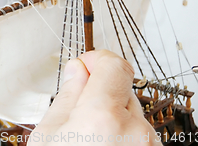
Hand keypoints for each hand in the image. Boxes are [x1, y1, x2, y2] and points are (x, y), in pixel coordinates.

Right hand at [29, 50, 160, 144]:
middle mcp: (135, 130)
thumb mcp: (48, 136)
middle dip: (101, 94)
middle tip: (79, 115)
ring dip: (113, 117)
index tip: (86, 66)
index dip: (97, 60)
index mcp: (103, 116)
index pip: (114, 64)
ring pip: (131, 114)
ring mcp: (149, 145)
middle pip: (121, 89)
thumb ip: (67, 97)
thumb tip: (78, 70)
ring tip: (91, 140)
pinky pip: (139, 134)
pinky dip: (123, 136)